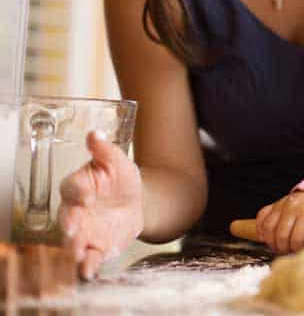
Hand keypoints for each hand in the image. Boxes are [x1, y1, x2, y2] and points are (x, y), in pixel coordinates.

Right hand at [58, 131, 143, 279]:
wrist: (136, 201)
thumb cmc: (120, 179)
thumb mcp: (118, 161)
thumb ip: (105, 149)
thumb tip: (95, 133)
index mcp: (79, 186)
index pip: (72, 187)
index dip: (78, 192)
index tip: (86, 196)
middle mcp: (75, 210)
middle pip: (67, 217)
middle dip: (70, 223)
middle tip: (74, 229)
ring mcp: (83, 231)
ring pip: (73, 241)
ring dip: (74, 248)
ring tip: (78, 253)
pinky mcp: (94, 247)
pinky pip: (89, 257)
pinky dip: (88, 265)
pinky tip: (89, 270)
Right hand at [256, 191, 303, 253]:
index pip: (296, 238)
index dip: (296, 249)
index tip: (298, 251)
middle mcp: (293, 207)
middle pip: (281, 235)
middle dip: (283, 248)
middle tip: (288, 251)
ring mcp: (282, 204)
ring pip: (268, 227)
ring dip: (271, 241)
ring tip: (278, 246)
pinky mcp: (274, 204)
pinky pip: (261, 217)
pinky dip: (262, 229)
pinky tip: (268, 237)